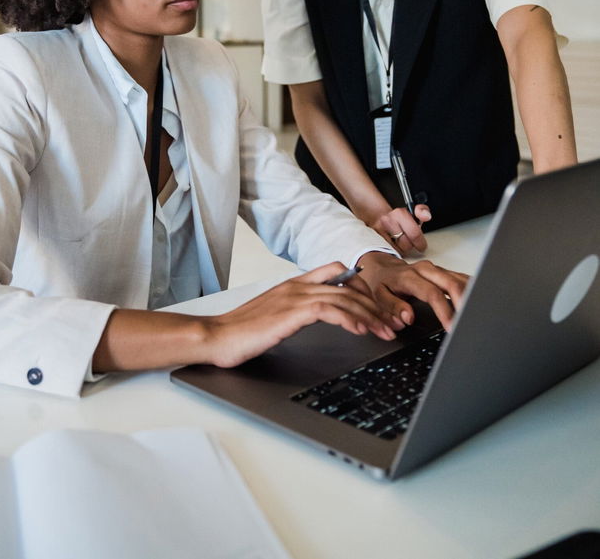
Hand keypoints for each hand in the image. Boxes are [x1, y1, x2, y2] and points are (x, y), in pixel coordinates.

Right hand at [205, 262, 406, 368]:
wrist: (217, 336)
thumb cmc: (242, 330)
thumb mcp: (275, 314)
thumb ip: (297, 309)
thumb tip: (320, 315)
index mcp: (294, 283)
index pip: (336, 271)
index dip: (361, 285)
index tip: (377, 304)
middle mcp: (298, 286)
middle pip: (348, 287)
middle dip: (374, 305)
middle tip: (391, 322)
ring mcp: (295, 297)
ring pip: (344, 298)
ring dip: (370, 315)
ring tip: (385, 330)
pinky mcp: (291, 312)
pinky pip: (330, 310)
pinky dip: (350, 319)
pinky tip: (362, 331)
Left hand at [356, 251, 468, 331]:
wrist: (383, 266)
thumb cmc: (382, 282)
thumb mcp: (379, 296)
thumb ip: (392, 307)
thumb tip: (408, 318)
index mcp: (410, 277)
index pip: (432, 294)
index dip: (444, 311)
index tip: (451, 327)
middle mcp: (426, 270)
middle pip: (451, 283)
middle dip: (464, 303)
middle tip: (469, 323)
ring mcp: (436, 270)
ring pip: (459, 279)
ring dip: (470, 296)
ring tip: (476, 315)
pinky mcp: (443, 272)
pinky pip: (461, 278)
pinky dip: (471, 289)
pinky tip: (477, 301)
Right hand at [371, 203, 430, 254]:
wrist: (379, 217)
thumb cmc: (399, 218)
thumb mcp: (413, 212)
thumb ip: (423, 211)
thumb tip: (426, 216)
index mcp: (400, 213)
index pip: (415, 234)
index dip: (420, 243)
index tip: (422, 246)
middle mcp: (388, 221)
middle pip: (407, 245)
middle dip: (411, 246)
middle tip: (413, 244)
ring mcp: (380, 231)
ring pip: (399, 250)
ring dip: (403, 249)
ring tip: (402, 242)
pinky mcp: (375, 240)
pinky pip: (390, 252)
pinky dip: (395, 251)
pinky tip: (395, 245)